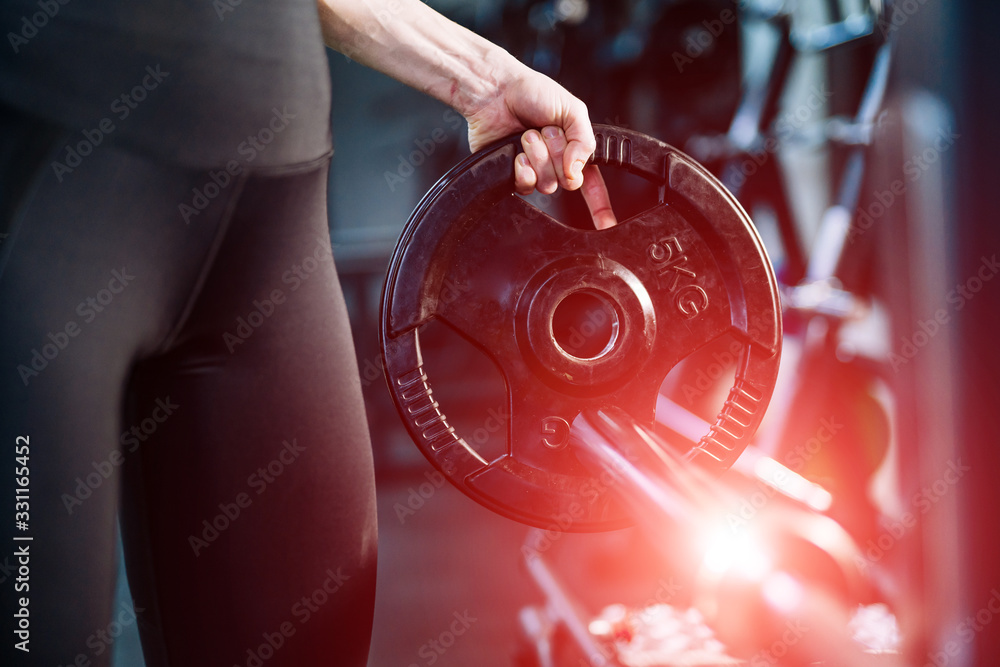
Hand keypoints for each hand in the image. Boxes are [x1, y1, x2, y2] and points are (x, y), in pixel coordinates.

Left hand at [464, 68, 616, 228]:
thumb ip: (584, 141)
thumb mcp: (573, 109)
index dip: (601, 206)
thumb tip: (576, 171)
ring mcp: (534, 170)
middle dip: (558, 154)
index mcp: (574, 148)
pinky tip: (517, 152)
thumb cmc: (532, 92)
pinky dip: (523, 167)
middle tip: (547, 130)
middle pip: (569, 182)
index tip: (607, 224)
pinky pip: (526, 186)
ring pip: (547, 184)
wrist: (496, 92)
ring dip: (538, 156)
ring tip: (528, 134)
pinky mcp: (513, 175)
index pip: (593, 183)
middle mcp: (555, 163)